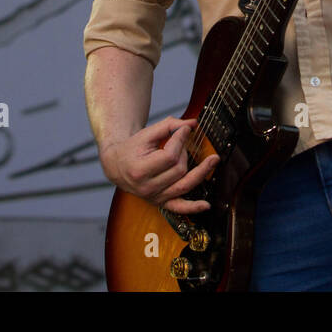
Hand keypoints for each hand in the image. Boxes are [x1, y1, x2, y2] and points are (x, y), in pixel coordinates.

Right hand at [101, 116, 219, 214]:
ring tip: (214, 159)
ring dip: (199, 172)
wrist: (117, 165)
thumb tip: (193, 124)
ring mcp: (154, 197)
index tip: (184, 129)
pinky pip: (178, 208)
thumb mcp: (147, 133)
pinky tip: (206, 205)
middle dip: (184, 153)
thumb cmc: (133, 147)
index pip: (169, 156)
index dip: (180, 140)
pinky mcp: (160, 202)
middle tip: (182, 142)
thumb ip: (169, 126)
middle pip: (178, 170)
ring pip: (183, 185)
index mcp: (139, 170)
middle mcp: (146, 187)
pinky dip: (193, 207)